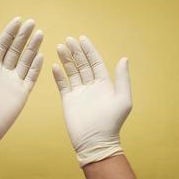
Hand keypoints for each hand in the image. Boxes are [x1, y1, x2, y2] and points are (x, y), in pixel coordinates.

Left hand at [0, 17, 43, 156]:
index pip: (2, 45)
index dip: (10, 33)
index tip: (18, 20)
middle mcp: (4, 72)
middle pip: (16, 50)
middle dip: (23, 36)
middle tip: (32, 22)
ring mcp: (14, 82)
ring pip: (26, 60)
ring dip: (33, 47)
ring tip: (40, 33)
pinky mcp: (22, 92)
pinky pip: (31, 77)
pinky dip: (36, 67)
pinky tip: (41, 55)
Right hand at [52, 36, 131, 166]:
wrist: (94, 140)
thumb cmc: (111, 121)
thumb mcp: (122, 99)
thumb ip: (122, 78)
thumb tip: (124, 58)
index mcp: (104, 84)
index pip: (95, 62)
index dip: (89, 50)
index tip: (82, 38)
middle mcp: (91, 85)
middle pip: (82, 64)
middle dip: (75, 51)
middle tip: (68, 40)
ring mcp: (79, 92)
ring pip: (71, 72)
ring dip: (66, 59)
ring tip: (59, 47)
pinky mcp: (68, 99)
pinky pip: (62, 84)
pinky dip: (58, 75)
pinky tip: (55, 66)